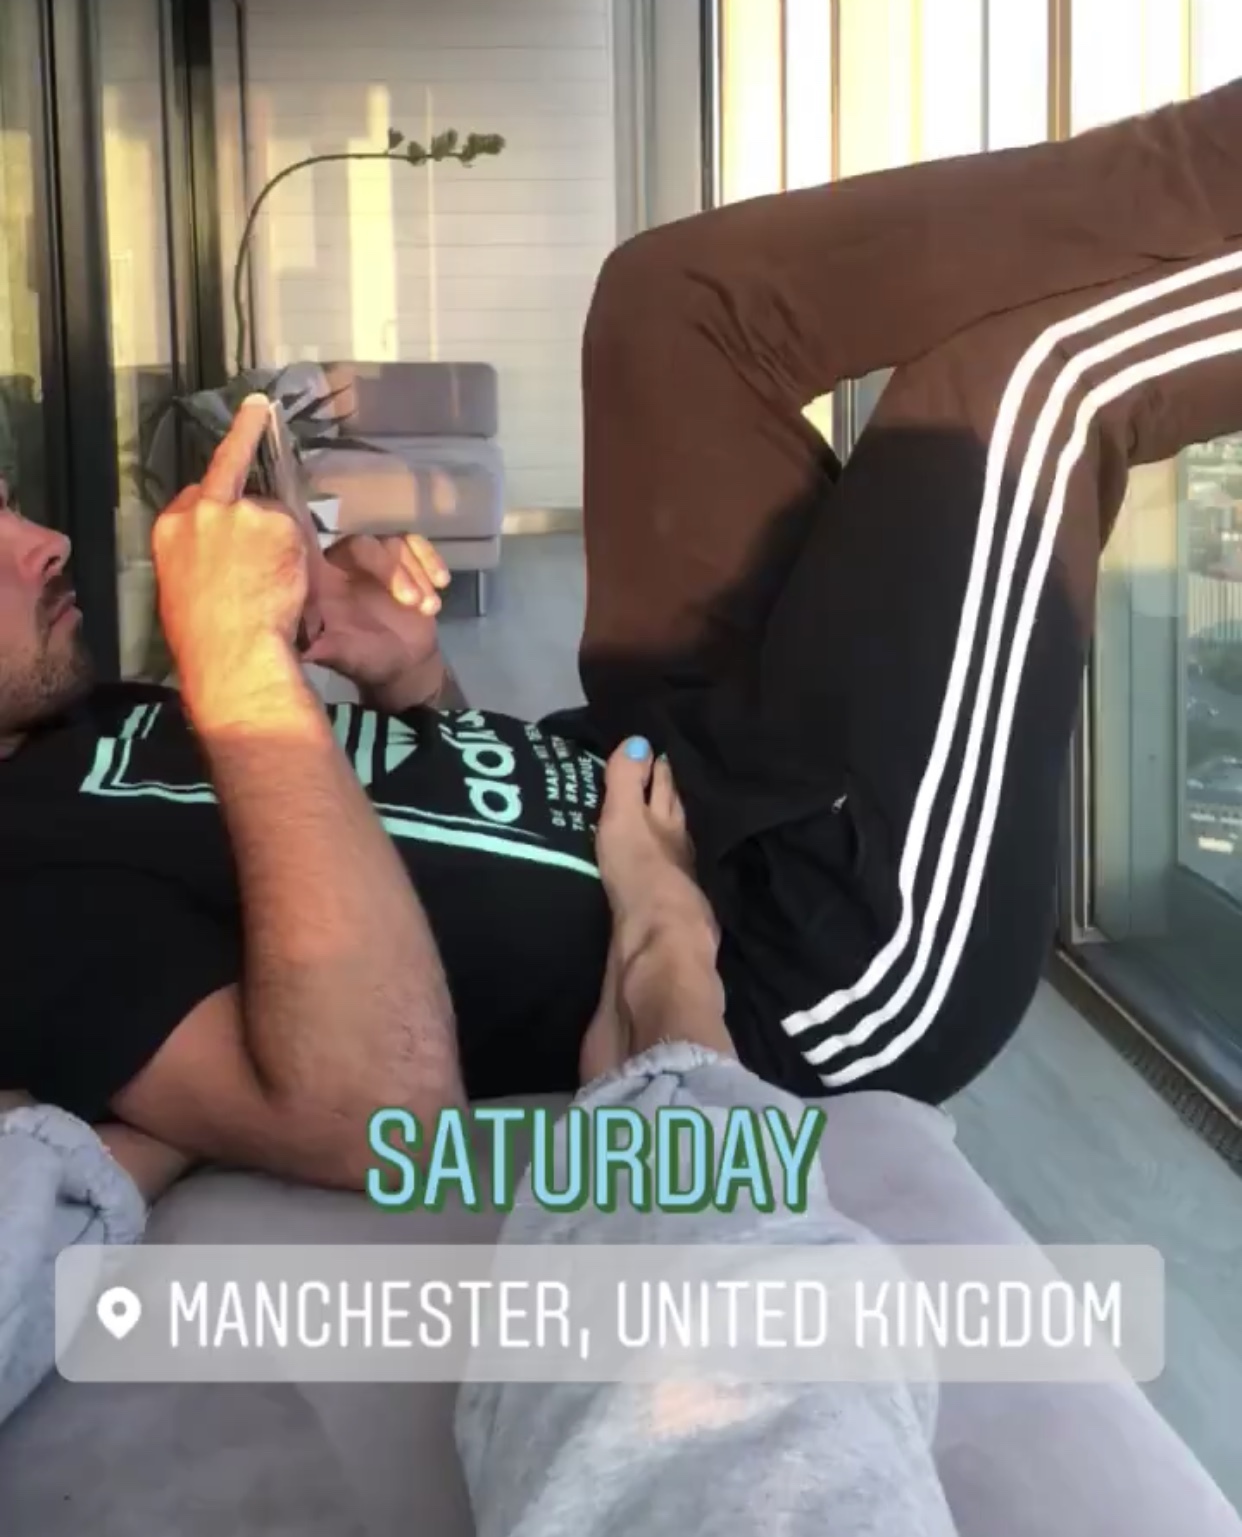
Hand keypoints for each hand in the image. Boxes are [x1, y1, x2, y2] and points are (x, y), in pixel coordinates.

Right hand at [153, 396, 309, 684]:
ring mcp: (238, 512)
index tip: (230, 455)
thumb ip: (199, 560)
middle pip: (228, 474)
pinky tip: (290, 582)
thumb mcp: (182, 594)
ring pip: (271, 513)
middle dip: (244, 434)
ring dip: (280, 538)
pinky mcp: (274, 521)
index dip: (217, 492)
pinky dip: (299, 553)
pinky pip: (295, 532)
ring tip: (277, 585)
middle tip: (259, 405)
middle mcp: (200, 510)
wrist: (233, 654)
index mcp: (168, 531)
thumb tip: (220, 559)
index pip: (195, 495)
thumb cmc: (206, 642)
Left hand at [303, 533, 450, 709]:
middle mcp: (345, 564)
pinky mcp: (404, 559)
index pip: (327, 555)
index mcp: (322, 582)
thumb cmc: (366, 660)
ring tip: (429, 608)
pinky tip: (442, 584)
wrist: (404, 665)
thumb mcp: (341, 656)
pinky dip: (431, 560)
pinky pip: (416, 544)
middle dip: (392, 571)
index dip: (348, 563)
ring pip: (393, 544)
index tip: (369, 578)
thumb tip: (297, 648)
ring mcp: (376, 560)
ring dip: (417, 572)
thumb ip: (320, 647)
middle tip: (413, 602)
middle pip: (363, 545)